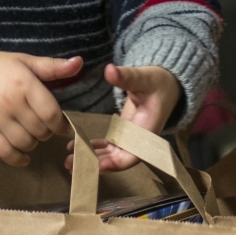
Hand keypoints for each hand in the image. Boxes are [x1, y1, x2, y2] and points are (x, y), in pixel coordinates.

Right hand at [0, 50, 82, 166]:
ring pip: (25, 143)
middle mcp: (11, 103)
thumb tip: (79, 63)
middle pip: (40, 131)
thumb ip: (54, 66)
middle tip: (44, 127)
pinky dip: (17, 159)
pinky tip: (23, 156)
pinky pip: (4, 153)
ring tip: (32, 135)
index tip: (63, 127)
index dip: (61, 125)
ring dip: (33, 143)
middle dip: (47, 132)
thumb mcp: (27, 61)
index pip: (51, 114)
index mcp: (24, 84)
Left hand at [66, 64, 180, 172]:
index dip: (114, 163)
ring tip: (69, 159)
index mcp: (148, 131)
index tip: (94, 165)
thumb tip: (109, 70)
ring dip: (92, 158)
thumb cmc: (158, 82)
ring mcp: (131, 138)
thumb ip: (127, 76)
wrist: (167, 84)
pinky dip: (95, 148)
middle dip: (96, 164)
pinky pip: (110, 146)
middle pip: (118, 160)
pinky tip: (77, 146)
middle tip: (70, 164)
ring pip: (112, 155)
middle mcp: (140, 140)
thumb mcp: (144, 78)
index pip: (132, 156)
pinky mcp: (125, 134)